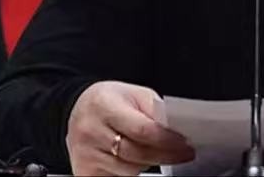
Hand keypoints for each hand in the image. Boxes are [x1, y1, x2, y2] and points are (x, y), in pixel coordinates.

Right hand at [66, 81, 195, 175]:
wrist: (79, 110)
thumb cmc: (110, 101)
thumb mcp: (135, 94)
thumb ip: (155, 111)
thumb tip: (177, 131)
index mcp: (104, 105)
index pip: (142, 130)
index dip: (167, 140)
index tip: (185, 145)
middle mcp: (90, 130)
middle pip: (137, 154)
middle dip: (164, 155)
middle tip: (183, 153)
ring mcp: (85, 153)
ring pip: (129, 170)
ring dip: (147, 163)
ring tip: (150, 150)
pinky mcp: (84, 170)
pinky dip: (130, 170)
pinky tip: (134, 159)